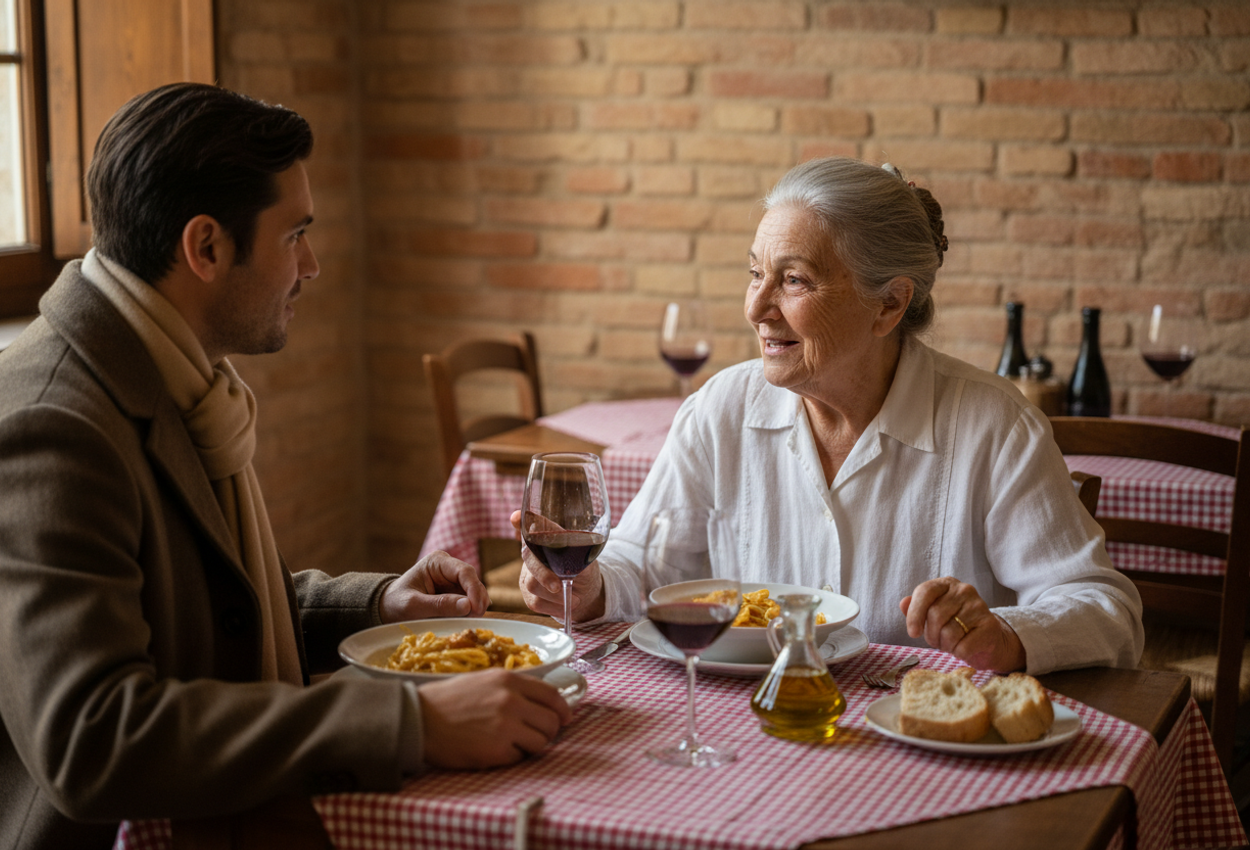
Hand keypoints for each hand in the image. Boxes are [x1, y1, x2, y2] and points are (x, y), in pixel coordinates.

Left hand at [379, 551, 488, 621]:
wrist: (388, 608)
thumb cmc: (396, 604)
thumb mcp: (414, 606)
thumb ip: (439, 605)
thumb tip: (468, 606)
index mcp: (438, 562)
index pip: (464, 572)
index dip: (474, 589)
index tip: (475, 608)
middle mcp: (449, 568)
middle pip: (473, 581)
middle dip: (477, 600)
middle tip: (476, 618)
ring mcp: (453, 580)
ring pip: (475, 592)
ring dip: (476, 606)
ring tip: (471, 620)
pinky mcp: (456, 593)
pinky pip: (470, 601)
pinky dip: (471, 611)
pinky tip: (468, 619)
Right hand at [418, 668, 571, 768]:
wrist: (419, 718)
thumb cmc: (448, 700)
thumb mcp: (484, 681)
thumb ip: (513, 688)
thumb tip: (542, 702)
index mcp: (509, 679)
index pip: (552, 695)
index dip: (563, 709)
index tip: (565, 718)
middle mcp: (511, 700)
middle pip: (552, 721)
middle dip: (549, 731)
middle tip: (538, 736)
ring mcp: (506, 725)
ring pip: (542, 741)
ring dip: (533, 745)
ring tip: (514, 744)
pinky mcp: (497, 750)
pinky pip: (522, 757)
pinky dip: (515, 757)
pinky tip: (497, 751)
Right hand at [509, 510, 605, 621]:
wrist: (586, 594)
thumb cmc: (585, 570)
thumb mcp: (587, 559)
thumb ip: (581, 554)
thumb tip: (582, 551)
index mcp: (547, 540)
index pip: (532, 526)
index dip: (521, 521)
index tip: (516, 518)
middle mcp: (532, 554)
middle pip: (528, 558)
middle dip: (544, 574)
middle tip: (559, 586)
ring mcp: (527, 574)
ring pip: (532, 584)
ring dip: (556, 596)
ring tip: (576, 597)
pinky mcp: (528, 595)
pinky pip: (536, 603)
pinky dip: (555, 606)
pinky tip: (566, 603)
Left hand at [900, 576, 1025, 672]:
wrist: (989, 640)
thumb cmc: (955, 626)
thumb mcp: (932, 615)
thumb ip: (915, 608)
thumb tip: (903, 603)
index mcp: (947, 584)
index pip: (925, 591)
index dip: (915, 614)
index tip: (913, 633)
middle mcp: (964, 590)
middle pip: (935, 615)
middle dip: (931, 635)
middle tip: (938, 640)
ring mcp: (979, 606)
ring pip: (949, 633)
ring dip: (945, 645)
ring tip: (952, 644)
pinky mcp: (990, 626)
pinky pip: (964, 647)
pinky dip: (959, 653)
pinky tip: (964, 649)